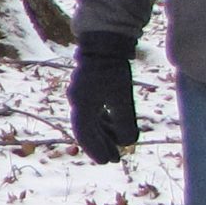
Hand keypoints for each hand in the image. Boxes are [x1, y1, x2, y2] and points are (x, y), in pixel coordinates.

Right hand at [68, 31, 139, 163]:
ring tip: (118, 144)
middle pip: (87, 129)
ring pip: (91, 121)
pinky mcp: (88, 88)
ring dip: (104, 134)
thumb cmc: (113, 70)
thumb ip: (124, 122)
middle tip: (115, 159)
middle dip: (101, 144)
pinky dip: (104, 121)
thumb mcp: (122, 98)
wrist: (104, 43)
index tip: (107, 162)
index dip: (96, 150)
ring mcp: (81, 94)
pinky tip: (115, 126)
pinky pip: (94, 111)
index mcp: (81, 105)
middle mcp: (77, 101)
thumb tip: (127, 142)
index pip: (85, 134)